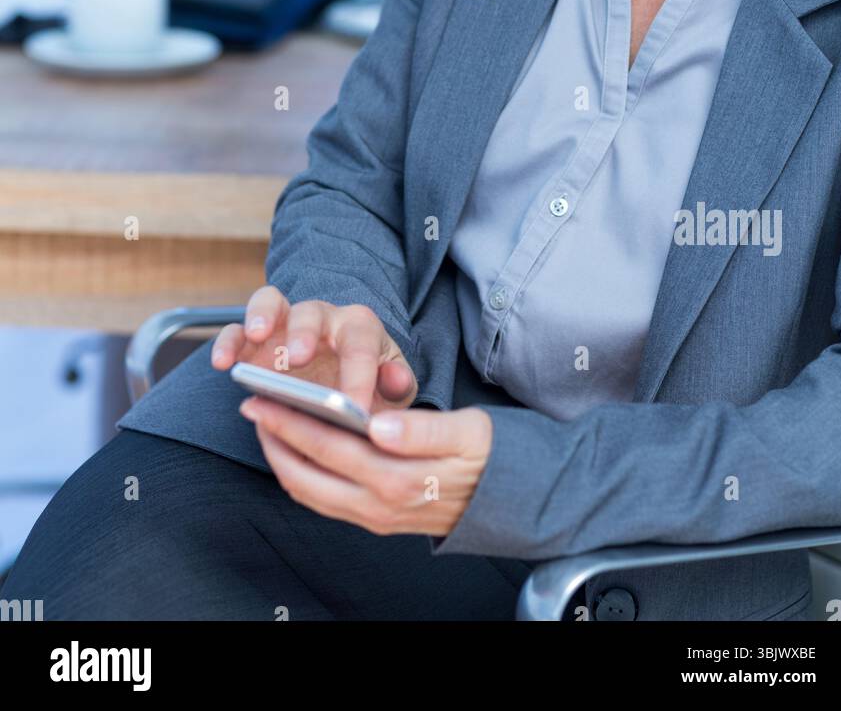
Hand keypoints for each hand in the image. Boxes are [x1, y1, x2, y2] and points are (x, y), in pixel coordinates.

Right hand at [210, 286, 417, 413]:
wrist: (340, 384)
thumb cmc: (368, 386)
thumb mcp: (391, 389)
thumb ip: (397, 384)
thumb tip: (396, 380)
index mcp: (359, 328)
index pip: (361, 346)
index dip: (360, 375)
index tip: (354, 407)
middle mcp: (321, 317)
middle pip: (312, 312)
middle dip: (305, 333)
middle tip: (298, 359)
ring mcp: (284, 324)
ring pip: (270, 302)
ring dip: (261, 317)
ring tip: (254, 337)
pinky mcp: (254, 339)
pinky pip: (237, 331)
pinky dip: (228, 341)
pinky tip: (223, 364)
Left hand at [238, 395, 493, 537]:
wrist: (508, 499)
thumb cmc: (485, 454)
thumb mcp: (468, 431)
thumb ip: (422, 429)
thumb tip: (378, 424)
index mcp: (399, 477)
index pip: (329, 446)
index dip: (290, 422)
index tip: (264, 398)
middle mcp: (379, 504)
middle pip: (308, 473)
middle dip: (274, 438)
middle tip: (252, 406)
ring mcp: (374, 517)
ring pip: (310, 493)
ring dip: (282, 460)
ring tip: (267, 428)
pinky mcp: (375, 521)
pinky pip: (324, 502)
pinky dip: (301, 477)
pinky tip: (296, 454)